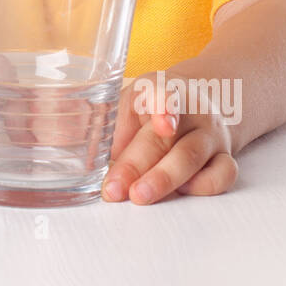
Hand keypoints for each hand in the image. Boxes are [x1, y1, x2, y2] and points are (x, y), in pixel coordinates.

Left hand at [101, 71, 238, 203]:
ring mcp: (209, 133)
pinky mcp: (223, 156)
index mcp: (158, 89)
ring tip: (139, 196)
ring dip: (164, 180)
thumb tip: (61, 145)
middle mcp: (189, 109)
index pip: (164, 93)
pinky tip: (177, 193)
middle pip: (165, 138)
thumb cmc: (149, 109)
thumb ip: (98, 124)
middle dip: (137, 165)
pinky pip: (221, 175)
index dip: (164, 106)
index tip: (163, 124)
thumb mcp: (124, 105)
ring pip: (192, 157)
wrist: (199, 104)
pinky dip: (200, 188)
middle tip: (114, 188)